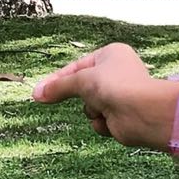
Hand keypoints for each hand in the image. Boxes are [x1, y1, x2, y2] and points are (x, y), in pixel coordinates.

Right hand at [32, 42, 178, 151]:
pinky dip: (101, 123)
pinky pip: (99, 121)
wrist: (141, 112)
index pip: (77, 66)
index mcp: (111, 55)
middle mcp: (116, 73)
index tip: (40, 91)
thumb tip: (36, 94)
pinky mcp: (121, 116)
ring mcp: (119, 95)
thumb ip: (58, 87)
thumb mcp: (80, 80)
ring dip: (92, 111)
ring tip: (103, 109)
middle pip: (82, 87)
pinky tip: (111, 121)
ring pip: (89, 106)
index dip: (58, 79)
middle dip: (78, 96)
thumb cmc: (115, 86)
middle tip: (52, 100)